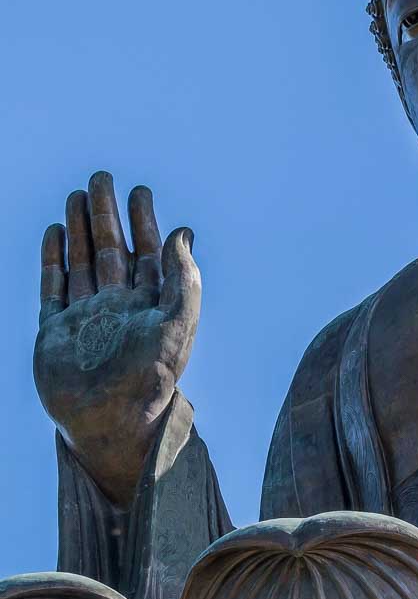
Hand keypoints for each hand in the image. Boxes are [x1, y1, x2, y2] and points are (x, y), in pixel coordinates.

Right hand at [34, 171, 199, 506]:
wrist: (111, 420)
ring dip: (80, 229)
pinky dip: (53, 259)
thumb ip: (184, 278)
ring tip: (77, 195)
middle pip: (111, 250)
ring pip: (82, 262)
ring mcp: (85, 318)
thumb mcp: (178, 323)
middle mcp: (117, 309)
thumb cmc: (150, 376)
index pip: (147, 254)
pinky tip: (56, 232)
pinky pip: (54, 287)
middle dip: (107, 214)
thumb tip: (183, 233)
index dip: (144, 222)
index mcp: (149, 307)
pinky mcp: (55, 331)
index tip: (140, 191)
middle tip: (102, 178)